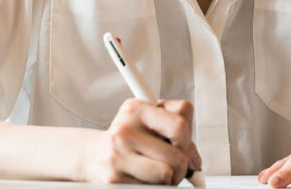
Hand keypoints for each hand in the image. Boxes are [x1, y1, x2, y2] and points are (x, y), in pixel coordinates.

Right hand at [81, 98, 201, 184]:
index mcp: (135, 109)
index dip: (188, 140)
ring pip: (167, 175)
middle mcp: (124, 131)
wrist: (95, 155)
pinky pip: (152, 188)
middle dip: (181, 166)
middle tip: (171, 164)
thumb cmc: (132, 138)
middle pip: (177, 157)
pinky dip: (154, 187)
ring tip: (157, 171)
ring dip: (168, 179)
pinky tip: (143, 178)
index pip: (180, 125)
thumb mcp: (152, 122)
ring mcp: (117, 156)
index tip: (181, 145)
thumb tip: (194, 163)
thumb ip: (179, 131)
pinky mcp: (114, 180)